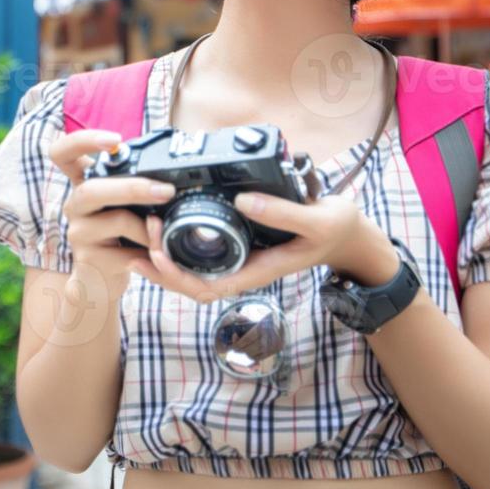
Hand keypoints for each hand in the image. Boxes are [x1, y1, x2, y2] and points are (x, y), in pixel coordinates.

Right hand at [48, 128, 172, 299]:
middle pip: (91, 189)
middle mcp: (76, 204)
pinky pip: (126, 252)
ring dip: (149, 227)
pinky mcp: (89, 259)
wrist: (99, 281)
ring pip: (116, 220)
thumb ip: (136, 188)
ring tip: (164, 233)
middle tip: (166, 191)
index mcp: (84, 183)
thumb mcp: (125, 206)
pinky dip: (148, 252)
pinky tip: (156, 256)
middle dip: (133, 188)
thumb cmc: (118, 236)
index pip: (64, 153)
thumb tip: (176, 176)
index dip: (83, 141)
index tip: (114, 140)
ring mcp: (79, 232)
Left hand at [138, 193, 397, 303]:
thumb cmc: (335, 229)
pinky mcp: (241, 246)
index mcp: (257, 271)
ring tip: (143, 230)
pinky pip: (203, 255)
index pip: (206, 288)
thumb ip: (282, 212)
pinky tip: (164, 228)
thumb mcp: (316, 219)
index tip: (154, 252)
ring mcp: (241, 260)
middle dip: (160, 266)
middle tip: (141, 234)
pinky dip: (179, 246)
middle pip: (190, 284)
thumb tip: (241, 200)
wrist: (348, 234)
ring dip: (165, 256)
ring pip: (193, 272)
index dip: (174, 276)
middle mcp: (244, 270)